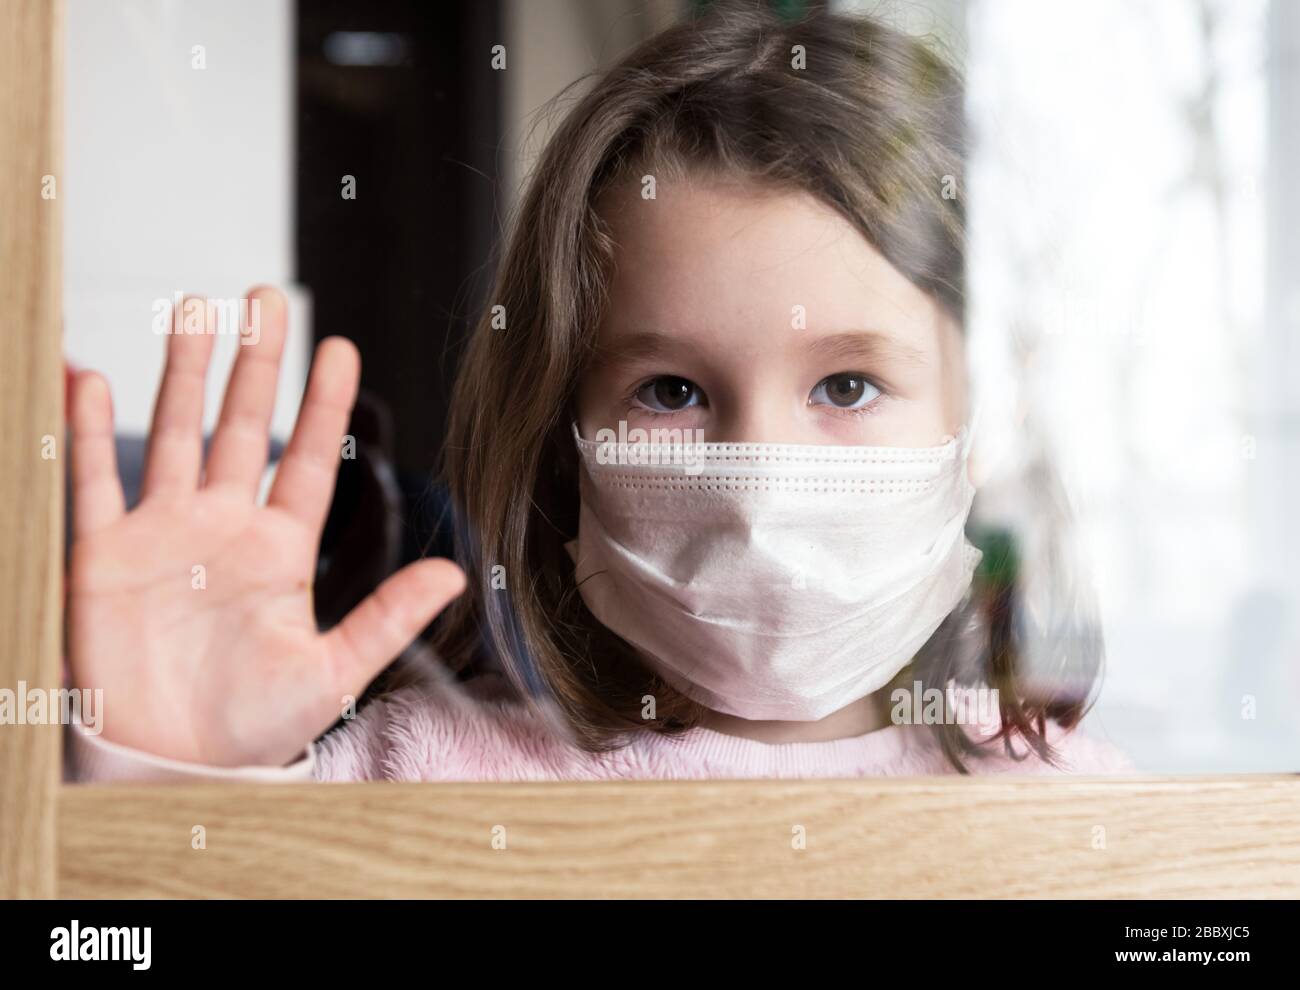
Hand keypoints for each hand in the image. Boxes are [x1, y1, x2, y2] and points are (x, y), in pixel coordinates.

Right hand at [66, 286, 465, 766]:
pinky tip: (93, 376)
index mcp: (280, 550)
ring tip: (196, 309)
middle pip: (242, 427)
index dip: (322, 405)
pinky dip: (87, 432)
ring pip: (175, 434)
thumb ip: (387, 618)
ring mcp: (162, 534)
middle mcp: (223, 528)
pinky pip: (94, 480)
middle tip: (266, 298)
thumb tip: (456, 573)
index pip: (305, 460)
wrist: (173, 765)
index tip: (340, 348)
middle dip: (255, 364)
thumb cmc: (254, 727)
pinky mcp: (103, 555)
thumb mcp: (333, 672)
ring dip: (183, 373)